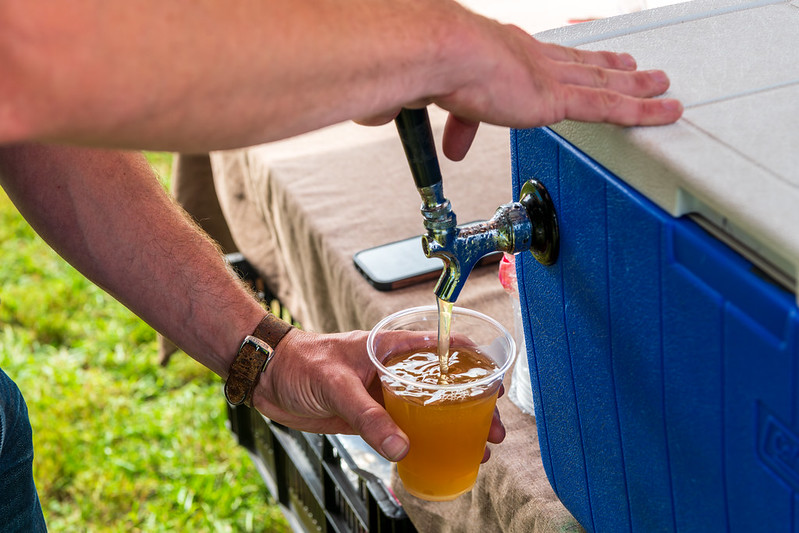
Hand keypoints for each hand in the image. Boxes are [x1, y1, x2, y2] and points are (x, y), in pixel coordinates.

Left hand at [251, 328, 506, 461]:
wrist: (268, 376)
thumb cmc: (300, 361)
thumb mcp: (336, 383)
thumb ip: (368, 415)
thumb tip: (402, 447)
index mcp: (392, 348)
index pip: (442, 349)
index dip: (473, 364)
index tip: (495, 383)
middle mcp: (393, 370)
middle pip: (444, 386)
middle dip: (474, 406)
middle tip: (494, 430)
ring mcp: (383, 395)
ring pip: (429, 411)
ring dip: (454, 429)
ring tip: (480, 448)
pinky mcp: (370, 417)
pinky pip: (403, 431)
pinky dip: (424, 444)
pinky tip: (440, 457)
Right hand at [360, 19, 680, 160]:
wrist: (431, 52)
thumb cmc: (423, 65)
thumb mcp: (428, 97)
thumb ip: (426, 114)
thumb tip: (402, 128)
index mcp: (500, 55)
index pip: (538, 63)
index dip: (560, 64)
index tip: (572, 66)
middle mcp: (529, 59)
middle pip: (579, 64)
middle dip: (606, 67)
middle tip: (630, 67)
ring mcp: (546, 76)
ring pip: (603, 82)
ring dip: (634, 85)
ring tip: (659, 84)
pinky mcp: (557, 97)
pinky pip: (610, 106)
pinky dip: (640, 109)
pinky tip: (664, 109)